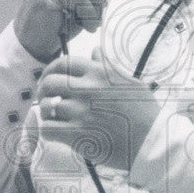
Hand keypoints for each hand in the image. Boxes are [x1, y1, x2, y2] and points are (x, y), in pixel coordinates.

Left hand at [36, 51, 160, 169]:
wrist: (151, 141)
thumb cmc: (144, 112)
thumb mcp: (129, 82)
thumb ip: (107, 66)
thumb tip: (94, 51)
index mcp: (98, 73)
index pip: (63, 63)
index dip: (50, 70)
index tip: (49, 79)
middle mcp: (87, 89)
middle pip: (49, 83)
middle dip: (42, 90)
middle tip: (45, 98)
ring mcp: (81, 112)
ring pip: (47, 107)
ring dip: (46, 113)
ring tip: (54, 118)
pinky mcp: (77, 134)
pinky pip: (48, 129)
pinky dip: (46, 131)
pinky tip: (55, 133)